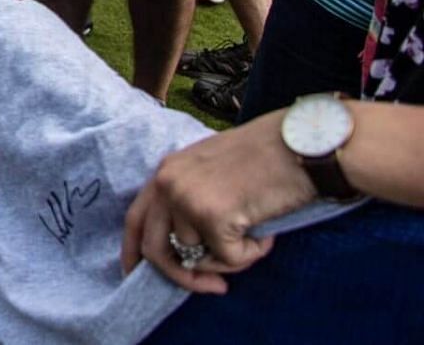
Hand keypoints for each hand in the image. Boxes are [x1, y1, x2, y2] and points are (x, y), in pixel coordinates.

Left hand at [122, 111, 310, 293]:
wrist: (298, 145)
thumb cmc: (265, 159)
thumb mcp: (211, 173)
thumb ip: (189, 203)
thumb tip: (185, 253)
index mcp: (165, 171)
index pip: (135, 220)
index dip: (133, 253)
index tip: (136, 276)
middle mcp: (168, 182)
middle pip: (155, 249)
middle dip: (182, 276)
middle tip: (215, 286)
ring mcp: (187, 198)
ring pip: (197, 258)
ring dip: (230, 258)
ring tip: (255, 233)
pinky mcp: (212, 216)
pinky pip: (228, 259)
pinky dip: (252, 253)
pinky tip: (265, 231)